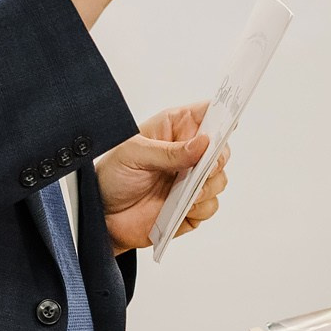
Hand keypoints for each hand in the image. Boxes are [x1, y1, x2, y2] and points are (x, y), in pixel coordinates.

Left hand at [98, 102, 225, 251]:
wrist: (103, 216)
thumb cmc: (112, 177)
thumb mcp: (133, 155)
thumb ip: (168, 151)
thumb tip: (202, 143)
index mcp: (174, 130)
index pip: (207, 114)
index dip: (222, 114)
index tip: (227, 123)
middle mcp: (187, 154)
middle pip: (221, 149)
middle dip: (216, 160)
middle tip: (203, 168)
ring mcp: (191, 180)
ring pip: (220, 179)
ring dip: (207, 187)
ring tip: (186, 193)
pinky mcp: (193, 206)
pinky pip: (211, 205)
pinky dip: (201, 207)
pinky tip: (183, 207)